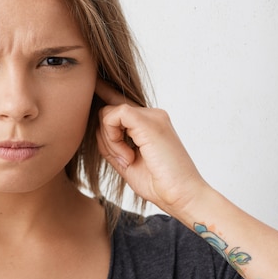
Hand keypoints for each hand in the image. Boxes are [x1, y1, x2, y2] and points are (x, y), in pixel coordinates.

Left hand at [95, 79, 208, 215]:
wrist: (182, 195)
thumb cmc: (158, 183)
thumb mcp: (126, 161)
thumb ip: (112, 143)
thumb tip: (98, 128)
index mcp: (149, 124)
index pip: (121, 102)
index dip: (105, 91)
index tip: (95, 83)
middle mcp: (152, 115)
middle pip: (109, 110)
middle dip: (106, 137)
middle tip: (123, 160)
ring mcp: (152, 116)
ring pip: (108, 113)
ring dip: (109, 140)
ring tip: (128, 159)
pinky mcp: (148, 121)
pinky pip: (114, 116)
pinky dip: (112, 138)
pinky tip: (127, 155)